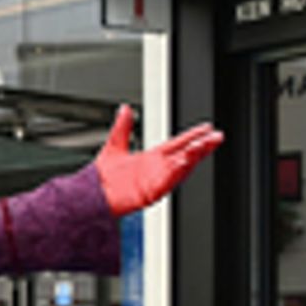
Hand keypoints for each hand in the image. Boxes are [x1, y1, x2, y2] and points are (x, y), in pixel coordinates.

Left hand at [95, 104, 223, 214]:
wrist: (89, 196)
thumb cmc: (101, 178)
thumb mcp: (114, 146)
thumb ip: (122, 128)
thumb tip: (124, 109)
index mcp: (151, 159)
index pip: (178, 144)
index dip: (193, 136)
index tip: (207, 127)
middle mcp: (156, 169)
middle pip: (185, 155)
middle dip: (202, 146)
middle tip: (216, 136)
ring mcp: (154, 181)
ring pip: (180, 168)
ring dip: (193, 157)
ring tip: (204, 146)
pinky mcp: (149, 193)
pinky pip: (166, 183)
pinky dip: (175, 172)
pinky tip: (184, 162)